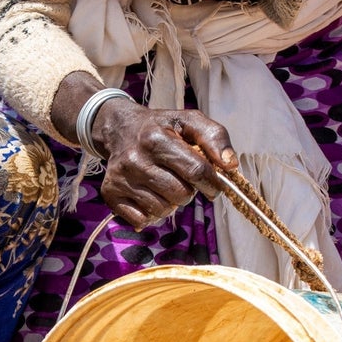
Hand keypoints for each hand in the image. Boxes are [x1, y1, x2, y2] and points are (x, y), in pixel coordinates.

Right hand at [92, 95, 237, 229]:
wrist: (120, 129)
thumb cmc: (162, 128)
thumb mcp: (190, 121)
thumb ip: (215, 137)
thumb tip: (230, 166)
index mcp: (156, 138)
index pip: (196, 170)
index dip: (212, 182)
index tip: (213, 184)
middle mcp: (134, 159)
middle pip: (181, 195)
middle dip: (188, 190)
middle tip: (181, 178)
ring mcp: (120, 178)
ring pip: (163, 210)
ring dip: (170, 202)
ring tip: (164, 183)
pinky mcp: (110, 194)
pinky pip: (143, 220)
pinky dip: (151, 212)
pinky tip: (149, 194)